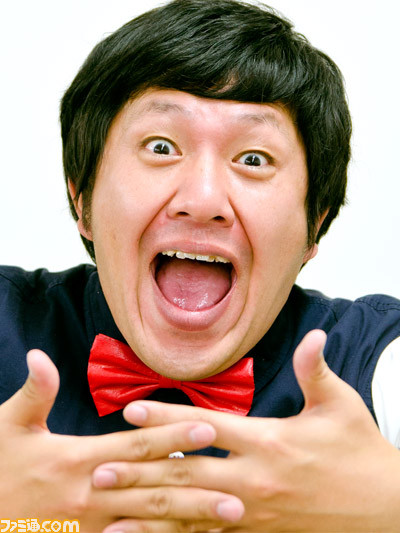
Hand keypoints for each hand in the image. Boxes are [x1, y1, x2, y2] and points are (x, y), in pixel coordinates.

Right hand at [0, 350, 242, 531]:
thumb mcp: (9, 426)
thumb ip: (34, 393)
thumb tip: (38, 355)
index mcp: (79, 459)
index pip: (137, 446)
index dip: (173, 435)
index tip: (208, 428)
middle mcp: (94, 494)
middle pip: (154, 489)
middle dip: (197, 487)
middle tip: (237, 489)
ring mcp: (93, 526)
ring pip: (151, 523)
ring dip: (191, 520)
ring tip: (228, 518)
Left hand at [93, 330, 399, 531]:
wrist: (384, 509)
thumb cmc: (360, 452)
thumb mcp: (340, 405)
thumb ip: (316, 370)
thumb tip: (314, 335)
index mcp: (270, 441)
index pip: (206, 427)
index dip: (167, 417)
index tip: (131, 410)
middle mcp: (254, 479)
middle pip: (186, 472)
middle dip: (141, 471)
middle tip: (100, 468)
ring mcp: (254, 512)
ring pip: (190, 511)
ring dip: (147, 510)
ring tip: (110, 510)